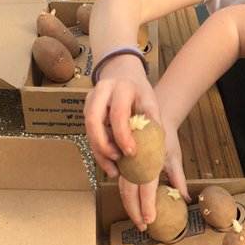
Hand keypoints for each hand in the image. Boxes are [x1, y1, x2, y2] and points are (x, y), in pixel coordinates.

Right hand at [84, 54, 157, 178]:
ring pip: (88, 128)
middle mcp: (102, 91)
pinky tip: (109, 163)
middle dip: (104, 145)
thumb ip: (153, 124)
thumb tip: (158, 153)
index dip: (123, 136)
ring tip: (114, 169)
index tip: (131, 153)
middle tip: (118, 161)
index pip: (118, 114)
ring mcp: (91, 99)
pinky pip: (89, 132)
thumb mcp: (151, 104)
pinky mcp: (86, 108)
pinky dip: (98, 149)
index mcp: (122, 88)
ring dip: (100, 151)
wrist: (125, 76)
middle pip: (94, 120)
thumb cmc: (140, 94)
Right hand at [117, 125, 186, 229]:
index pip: (146, 189)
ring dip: (129, 206)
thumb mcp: (173, 157)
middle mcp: (133, 164)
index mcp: (148, 162)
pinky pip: (121, 182)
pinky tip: (131, 207)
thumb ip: (178, 178)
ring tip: (137, 220)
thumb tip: (186, 199)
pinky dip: (125, 196)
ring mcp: (125, 163)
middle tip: (142, 227)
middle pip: (129, 192)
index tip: (149, 220)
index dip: (146, 206)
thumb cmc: (163, 138)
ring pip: (122, 189)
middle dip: (134, 211)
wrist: (147, 117)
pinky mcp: (120, 163)